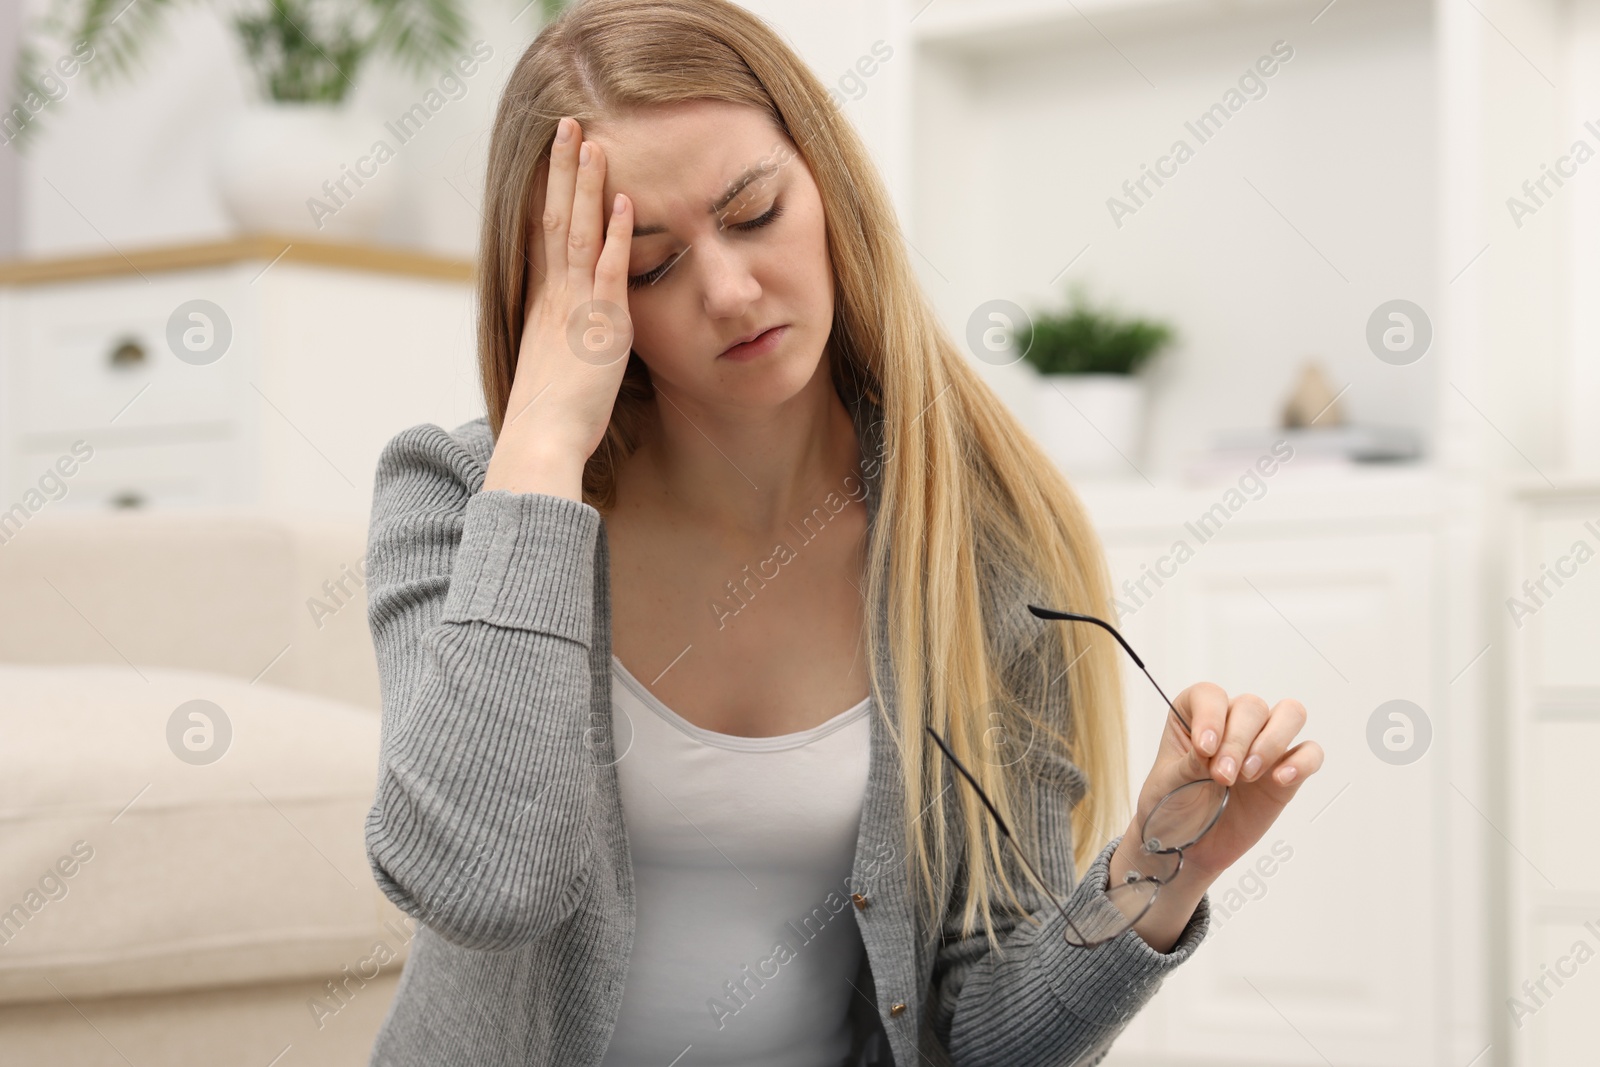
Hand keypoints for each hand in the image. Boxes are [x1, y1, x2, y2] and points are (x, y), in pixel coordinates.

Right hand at [485, 116, 635, 489]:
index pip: (546, 236)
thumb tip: (570, 345)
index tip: (555, 160)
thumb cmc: (549, 421)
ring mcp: (576, 306)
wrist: (540, 441)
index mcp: (543, 305)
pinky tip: (626, 200)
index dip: (551, 193)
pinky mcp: (601, 325)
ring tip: (591, 140)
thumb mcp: (554, 372)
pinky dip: (618, 234)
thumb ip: (564, 347)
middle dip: (562, 170)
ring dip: (587, 184)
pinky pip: (610, 270)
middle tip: (567, 125)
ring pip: (579, 231)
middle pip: (556, 218)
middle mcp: (554, 297)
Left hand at [1131, 683, 1323, 880]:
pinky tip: (1280, 780)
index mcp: (1195, 715)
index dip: (1210, 716)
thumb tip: (1212, 749)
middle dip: (1238, 740)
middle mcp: (1232, 723)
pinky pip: (1310, 753)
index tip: (1203, 749)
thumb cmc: (1171, 805)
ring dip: (1272, 741)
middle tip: (1222, 776)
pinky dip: (1301, 762)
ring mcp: (1263, 745)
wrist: (1188, 845)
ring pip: (1290, 715)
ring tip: (1248, 774)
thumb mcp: (1167, 784)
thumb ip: (1188, 764)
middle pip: (1252, 706)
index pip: (1211, 695)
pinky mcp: (1286, 773)